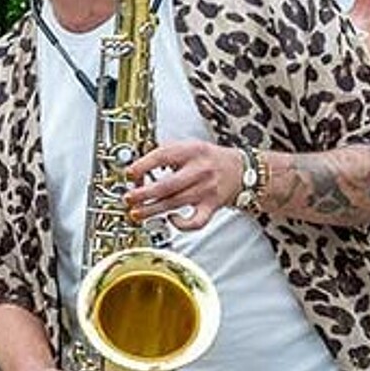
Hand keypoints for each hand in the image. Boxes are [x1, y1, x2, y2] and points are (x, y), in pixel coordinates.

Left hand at [123, 139, 243, 232]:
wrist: (241, 170)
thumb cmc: (210, 159)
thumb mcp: (188, 146)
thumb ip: (165, 153)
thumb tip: (139, 167)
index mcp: (191, 151)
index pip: (163, 156)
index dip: (143, 166)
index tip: (129, 173)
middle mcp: (199, 170)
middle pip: (167, 185)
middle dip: (143, 194)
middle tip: (129, 198)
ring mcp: (206, 190)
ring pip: (175, 203)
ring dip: (152, 211)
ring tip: (136, 213)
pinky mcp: (211, 206)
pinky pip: (196, 221)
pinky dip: (182, 224)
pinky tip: (171, 219)